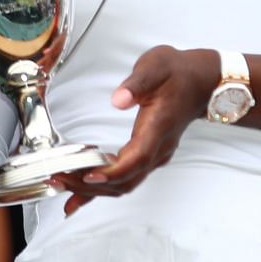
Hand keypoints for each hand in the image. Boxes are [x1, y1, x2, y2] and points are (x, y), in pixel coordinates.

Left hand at [52, 47, 215, 215]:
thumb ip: (138, 82)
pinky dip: (101, 188)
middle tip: (59, 178)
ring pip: (124, 183)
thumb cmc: (178, 73)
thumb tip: (119, 99)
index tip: (87, 175)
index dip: (112, 172)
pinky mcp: (147, 156)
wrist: (201, 81)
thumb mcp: (157, 66)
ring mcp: (155, 155)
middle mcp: (158, 148)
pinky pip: (125, 179)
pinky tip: (79, 195)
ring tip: (62, 183)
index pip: (136, 158)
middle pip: (125, 179)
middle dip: (91, 185)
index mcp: (158, 127)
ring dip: (93, 188)